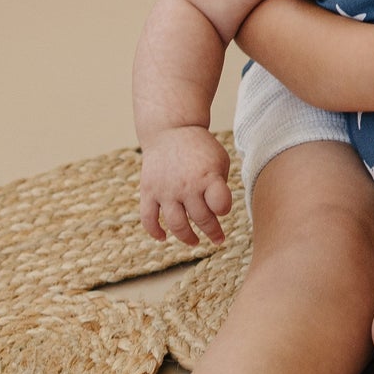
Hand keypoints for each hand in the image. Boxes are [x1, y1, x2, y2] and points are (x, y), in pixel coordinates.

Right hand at [139, 126, 232, 246]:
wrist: (170, 130)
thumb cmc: (200, 149)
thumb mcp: (219, 160)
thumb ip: (220, 186)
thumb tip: (218, 213)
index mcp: (208, 176)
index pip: (220, 205)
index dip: (224, 210)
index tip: (223, 210)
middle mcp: (186, 186)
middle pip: (201, 218)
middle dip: (213, 232)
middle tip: (218, 239)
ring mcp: (165, 190)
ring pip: (176, 224)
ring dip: (187, 237)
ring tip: (195, 242)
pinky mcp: (149, 191)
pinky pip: (148, 218)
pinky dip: (154, 231)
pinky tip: (163, 237)